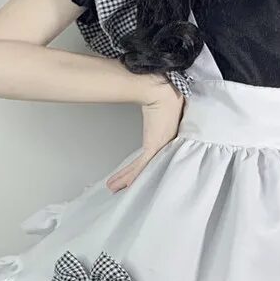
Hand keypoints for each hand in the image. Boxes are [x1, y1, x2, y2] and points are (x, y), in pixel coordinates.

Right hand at [106, 75, 184, 191]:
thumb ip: (155, 115)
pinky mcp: (154, 146)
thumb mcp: (159, 111)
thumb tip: (151, 109)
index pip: (151, 159)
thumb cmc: (165, 97)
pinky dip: (132, 175)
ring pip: (141, 169)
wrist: (162, 93)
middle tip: (119, 187)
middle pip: (145, 167)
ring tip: (114, 188)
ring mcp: (159, 147)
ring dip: (125, 179)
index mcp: (165, 139)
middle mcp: (163, 146)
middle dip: (130, 178)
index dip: (140, 169)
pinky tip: (125, 184)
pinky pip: (141, 165)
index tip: (131, 176)